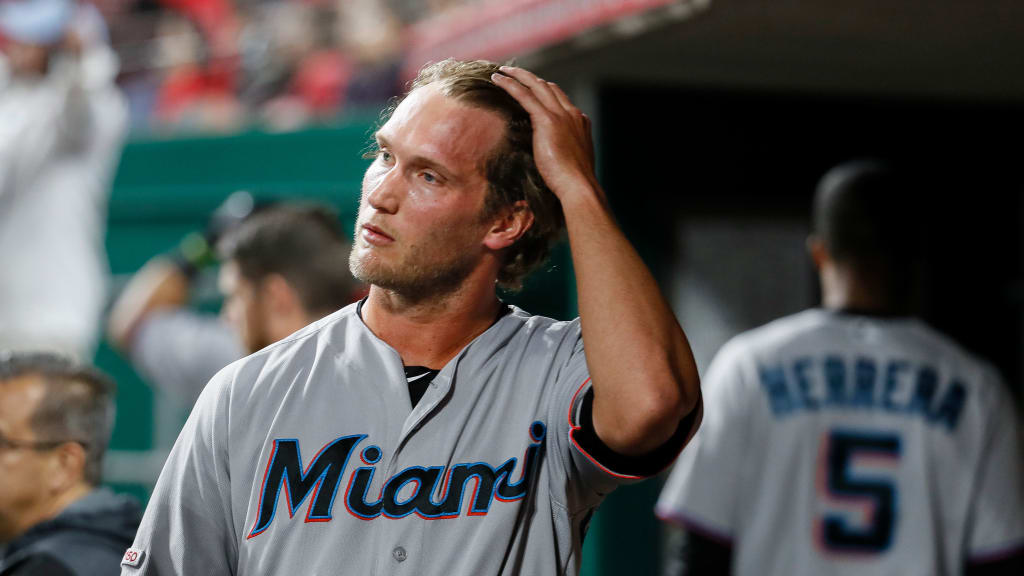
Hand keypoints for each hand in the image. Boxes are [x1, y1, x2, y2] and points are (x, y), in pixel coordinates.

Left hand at [492, 66, 598, 201]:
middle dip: (530, 78)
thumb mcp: (572, 162)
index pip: (560, 99)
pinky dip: (510, 85)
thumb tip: (552, 156)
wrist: (579, 185)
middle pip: (549, 87)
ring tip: (502, 72)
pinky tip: (497, 80)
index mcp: (580, 122)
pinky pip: (525, 95)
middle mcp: (572, 113)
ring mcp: (561, 115)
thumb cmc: (574, 183)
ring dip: (518, 75)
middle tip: (513, 73)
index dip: (544, 91)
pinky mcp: (547, 120)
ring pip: (537, 85)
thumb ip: (564, 151)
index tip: (531, 89)